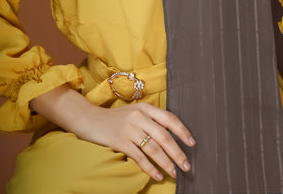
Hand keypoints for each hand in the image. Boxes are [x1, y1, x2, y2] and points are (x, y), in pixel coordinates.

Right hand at [31, 86, 194, 183]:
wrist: (91, 119)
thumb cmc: (116, 118)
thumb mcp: (135, 112)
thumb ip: (151, 119)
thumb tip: (171, 135)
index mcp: (145, 107)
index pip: (169, 118)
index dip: (182, 131)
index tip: (192, 143)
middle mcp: (139, 116)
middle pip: (163, 136)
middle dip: (177, 152)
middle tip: (186, 164)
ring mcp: (129, 129)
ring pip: (153, 148)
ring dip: (166, 162)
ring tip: (174, 172)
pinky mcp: (121, 142)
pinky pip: (139, 157)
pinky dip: (150, 168)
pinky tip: (157, 175)